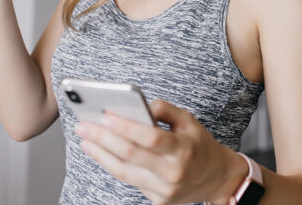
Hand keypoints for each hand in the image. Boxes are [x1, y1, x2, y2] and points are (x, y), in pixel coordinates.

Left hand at [75, 99, 246, 204]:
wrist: (217, 179)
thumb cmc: (199, 145)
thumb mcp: (189, 121)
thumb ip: (165, 109)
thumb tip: (140, 105)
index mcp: (183, 149)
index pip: (150, 137)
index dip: (127, 127)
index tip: (106, 115)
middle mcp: (173, 172)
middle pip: (131, 154)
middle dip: (103, 138)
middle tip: (84, 125)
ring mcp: (164, 189)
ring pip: (124, 171)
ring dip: (100, 154)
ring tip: (85, 139)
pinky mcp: (157, 200)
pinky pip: (129, 180)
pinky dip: (112, 165)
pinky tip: (100, 153)